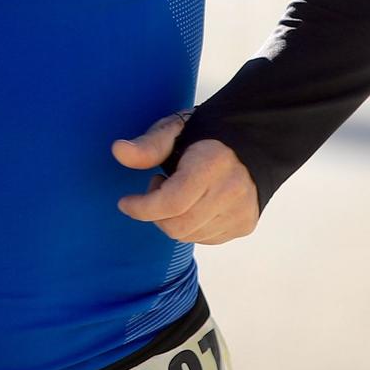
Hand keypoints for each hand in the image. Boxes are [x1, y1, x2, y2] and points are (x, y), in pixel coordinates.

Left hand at [112, 112, 259, 245]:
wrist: (251, 143)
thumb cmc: (206, 136)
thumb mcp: (175, 131)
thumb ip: (148, 145)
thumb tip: (118, 151)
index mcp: (213, 164)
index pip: (173, 202)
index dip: (143, 208)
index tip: (125, 203)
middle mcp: (231, 191)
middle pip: (178, 225)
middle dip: (155, 213)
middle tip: (158, 186)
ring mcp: (241, 212)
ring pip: (190, 236)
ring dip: (173, 219)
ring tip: (179, 192)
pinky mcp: (245, 225)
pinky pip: (205, 238)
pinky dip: (191, 226)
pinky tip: (194, 203)